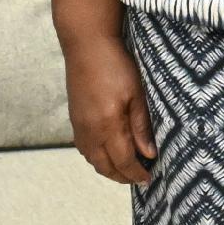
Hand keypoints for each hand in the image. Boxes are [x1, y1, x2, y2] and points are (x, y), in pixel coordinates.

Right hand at [64, 33, 157, 184]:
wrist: (87, 45)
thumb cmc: (115, 65)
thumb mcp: (137, 94)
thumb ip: (141, 126)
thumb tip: (149, 154)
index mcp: (107, 125)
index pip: (122, 161)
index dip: (135, 174)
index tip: (148, 179)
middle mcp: (89, 130)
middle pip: (104, 166)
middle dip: (122, 177)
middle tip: (139, 179)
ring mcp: (78, 125)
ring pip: (92, 159)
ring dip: (108, 169)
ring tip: (126, 169)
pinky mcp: (74, 118)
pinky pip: (84, 148)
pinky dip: (97, 157)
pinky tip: (108, 152)